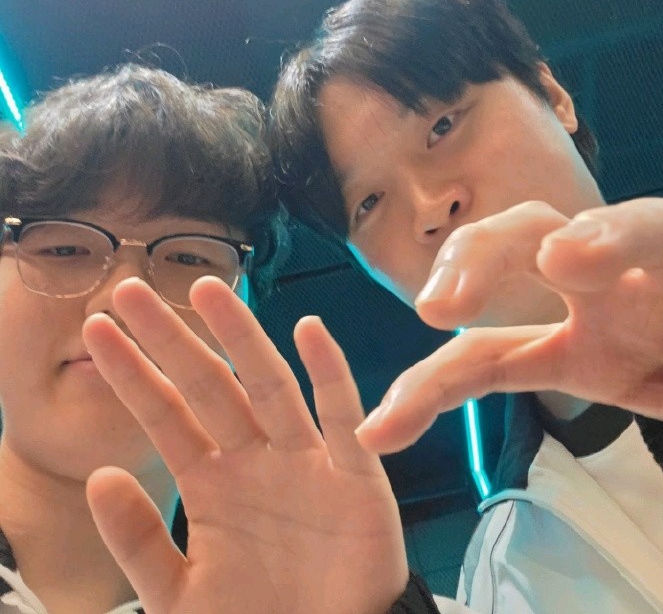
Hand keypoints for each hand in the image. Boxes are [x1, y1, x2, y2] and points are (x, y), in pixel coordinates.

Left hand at [82, 277, 407, 613]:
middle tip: (131, 289)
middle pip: (209, 386)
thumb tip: (98, 477)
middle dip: (171, 339)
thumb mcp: (178, 594)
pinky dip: (330, 374)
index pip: (164, 416)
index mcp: (212, 484)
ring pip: (269, 386)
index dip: (131, 373)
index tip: (97, 330)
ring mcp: (304, 462)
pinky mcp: (355, 476)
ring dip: (240, 337)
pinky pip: (342, 418)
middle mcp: (255, 460)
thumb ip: (138, 541)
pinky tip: (309, 332)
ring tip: (207, 290)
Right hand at [356, 198, 662, 452]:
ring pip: (490, 296)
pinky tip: (385, 428)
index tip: (564, 263)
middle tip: (448, 305)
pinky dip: (432, 391)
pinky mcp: (554, 356)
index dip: (605, 239)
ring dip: (445, 321)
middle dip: (488, 257)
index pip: (648, 230)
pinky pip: (483, 365)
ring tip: (406, 373)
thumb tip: (656, 364)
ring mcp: (574, 312)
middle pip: (534, 230)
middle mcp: (610, 273)